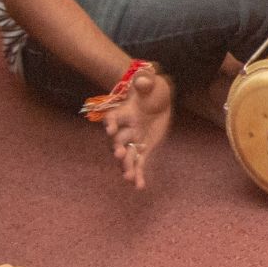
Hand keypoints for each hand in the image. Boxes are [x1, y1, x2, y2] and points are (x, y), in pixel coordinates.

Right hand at [102, 65, 172, 190]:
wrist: (157, 98)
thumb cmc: (151, 89)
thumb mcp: (150, 83)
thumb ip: (145, 82)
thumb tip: (142, 80)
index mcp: (125, 113)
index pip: (113, 118)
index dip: (111, 123)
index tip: (110, 128)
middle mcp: (125, 129)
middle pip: (118, 141)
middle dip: (118, 148)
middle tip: (119, 155)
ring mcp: (134, 140)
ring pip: (128, 156)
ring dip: (127, 166)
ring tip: (129, 178)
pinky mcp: (143, 149)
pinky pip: (140, 163)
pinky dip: (139, 174)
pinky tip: (139, 186)